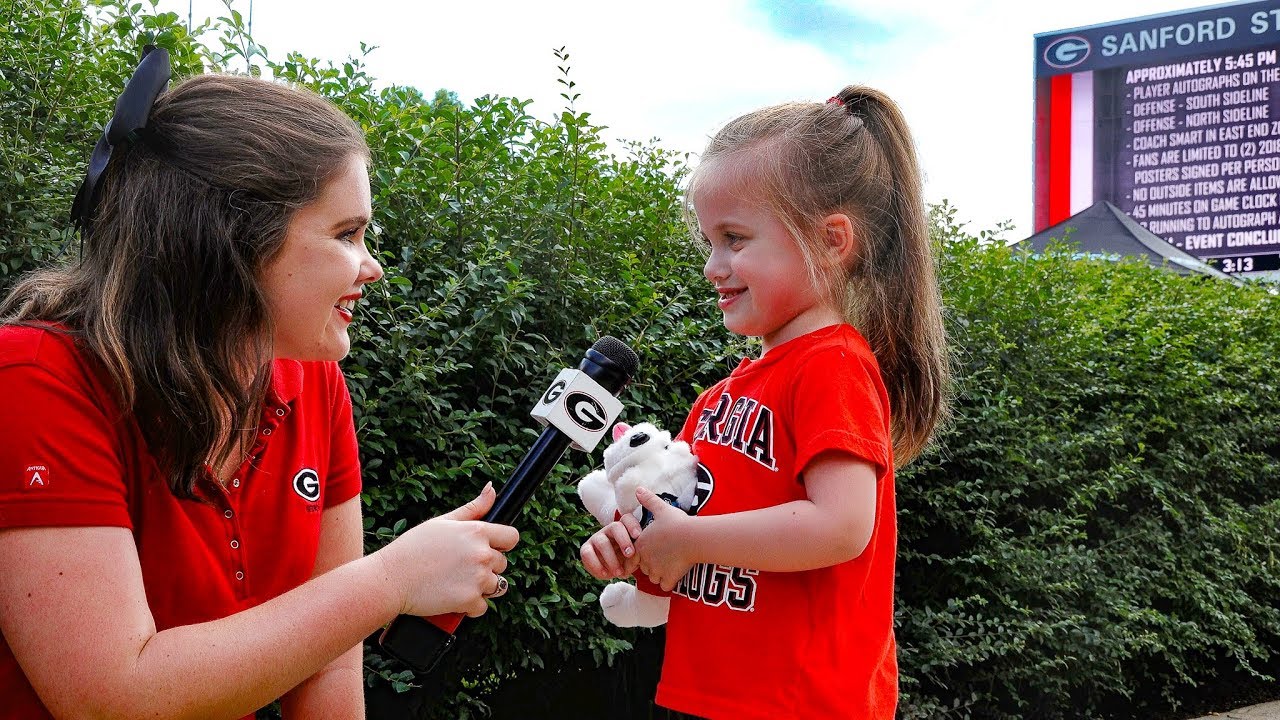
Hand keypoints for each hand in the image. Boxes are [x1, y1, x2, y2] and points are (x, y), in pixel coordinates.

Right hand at [377, 483, 519, 617]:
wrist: (391, 579)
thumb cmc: (413, 548)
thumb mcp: (443, 521)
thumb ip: (473, 508)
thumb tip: (491, 489)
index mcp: (477, 532)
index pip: (512, 537)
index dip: (502, 544)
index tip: (490, 548)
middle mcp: (482, 554)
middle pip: (502, 564)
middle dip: (487, 567)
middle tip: (460, 567)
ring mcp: (477, 579)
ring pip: (496, 586)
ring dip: (481, 587)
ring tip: (456, 582)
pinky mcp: (469, 601)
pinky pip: (482, 607)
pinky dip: (470, 606)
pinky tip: (453, 596)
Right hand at [579, 513, 641, 580]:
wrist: (615, 571)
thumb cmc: (629, 561)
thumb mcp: (637, 556)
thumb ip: (640, 551)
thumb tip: (644, 552)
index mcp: (624, 528)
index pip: (627, 519)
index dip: (632, 525)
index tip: (638, 535)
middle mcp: (610, 530)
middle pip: (615, 527)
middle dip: (623, 540)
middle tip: (630, 554)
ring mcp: (597, 538)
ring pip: (602, 542)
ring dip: (611, 558)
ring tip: (619, 572)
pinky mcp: (586, 549)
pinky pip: (587, 553)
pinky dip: (596, 565)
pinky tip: (605, 574)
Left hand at [634, 487, 695, 591]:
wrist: (693, 537)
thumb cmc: (677, 522)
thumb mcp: (662, 509)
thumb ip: (648, 501)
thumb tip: (638, 489)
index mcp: (641, 544)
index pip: (634, 556)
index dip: (644, 554)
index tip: (657, 549)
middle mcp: (645, 559)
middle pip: (645, 568)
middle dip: (653, 565)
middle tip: (666, 556)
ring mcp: (656, 571)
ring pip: (654, 578)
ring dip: (661, 575)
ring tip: (672, 564)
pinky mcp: (668, 578)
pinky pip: (665, 586)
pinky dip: (670, 582)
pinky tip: (677, 573)